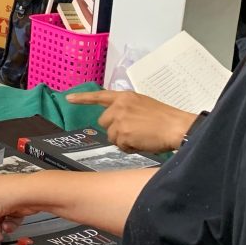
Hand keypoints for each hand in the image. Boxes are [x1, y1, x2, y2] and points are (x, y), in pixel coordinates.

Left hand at [66, 90, 196, 152]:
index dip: (83, 98)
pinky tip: (142, 143)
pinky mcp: (122, 134)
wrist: (176, 126)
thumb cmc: (165, 118)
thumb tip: (116, 122)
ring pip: (111, 136)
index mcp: (125, 97)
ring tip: (140, 137)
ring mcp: (120, 120)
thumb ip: (127, 109)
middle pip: (104, 122)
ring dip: (122, 140)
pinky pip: (120, 146)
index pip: (99, 96)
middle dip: (115, 129)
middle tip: (133, 131)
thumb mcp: (143, 104)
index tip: (68, 98)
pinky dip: (129, 148)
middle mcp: (119, 106)